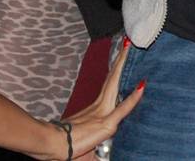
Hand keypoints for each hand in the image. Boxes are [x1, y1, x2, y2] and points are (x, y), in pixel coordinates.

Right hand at [63, 38, 144, 159]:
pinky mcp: (106, 124)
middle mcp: (99, 107)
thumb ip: (95, 146)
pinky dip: (133, 98)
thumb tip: (99, 153)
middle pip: (112, 79)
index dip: (115, 72)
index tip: (121, 58)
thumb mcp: (85, 145)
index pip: (109, 86)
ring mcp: (102, 113)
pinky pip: (123, 109)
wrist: (52, 145)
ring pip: (116, 84)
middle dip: (120, 60)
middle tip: (126, 43)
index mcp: (94, 110)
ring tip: (128, 49)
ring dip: (123, 66)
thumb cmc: (66, 147)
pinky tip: (142, 86)